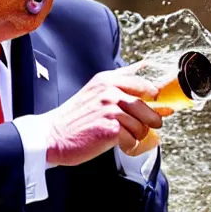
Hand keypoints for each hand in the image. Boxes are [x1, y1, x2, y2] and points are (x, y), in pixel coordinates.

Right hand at [45, 63, 162, 165]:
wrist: (53, 136)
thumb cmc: (75, 117)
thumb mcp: (96, 89)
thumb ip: (121, 79)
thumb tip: (145, 66)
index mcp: (108, 80)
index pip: (145, 84)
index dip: (154, 98)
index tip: (157, 105)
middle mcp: (110, 91)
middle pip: (148, 105)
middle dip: (151, 119)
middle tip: (144, 125)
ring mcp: (110, 109)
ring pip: (143, 124)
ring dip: (137, 134)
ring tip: (123, 135)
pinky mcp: (110, 128)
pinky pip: (133, 139)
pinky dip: (129, 145)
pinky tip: (118, 143)